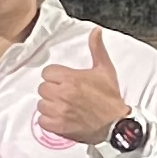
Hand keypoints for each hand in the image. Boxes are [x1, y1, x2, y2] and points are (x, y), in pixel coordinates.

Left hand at [36, 29, 132, 145]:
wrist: (116, 123)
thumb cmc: (110, 98)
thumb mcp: (105, 70)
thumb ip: (97, 49)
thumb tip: (96, 31)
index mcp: (72, 78)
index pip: (47, 72)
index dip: (55, 76)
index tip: (63, 81)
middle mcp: (63, 94)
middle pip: (42, 88)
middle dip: (52, 90)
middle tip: (64, 94)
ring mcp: (60, 111)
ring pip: (41, 104)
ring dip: (49, 105)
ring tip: (62, 106)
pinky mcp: (59, 126)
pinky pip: (42, 121)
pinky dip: (48, 120)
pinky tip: (59, 117)